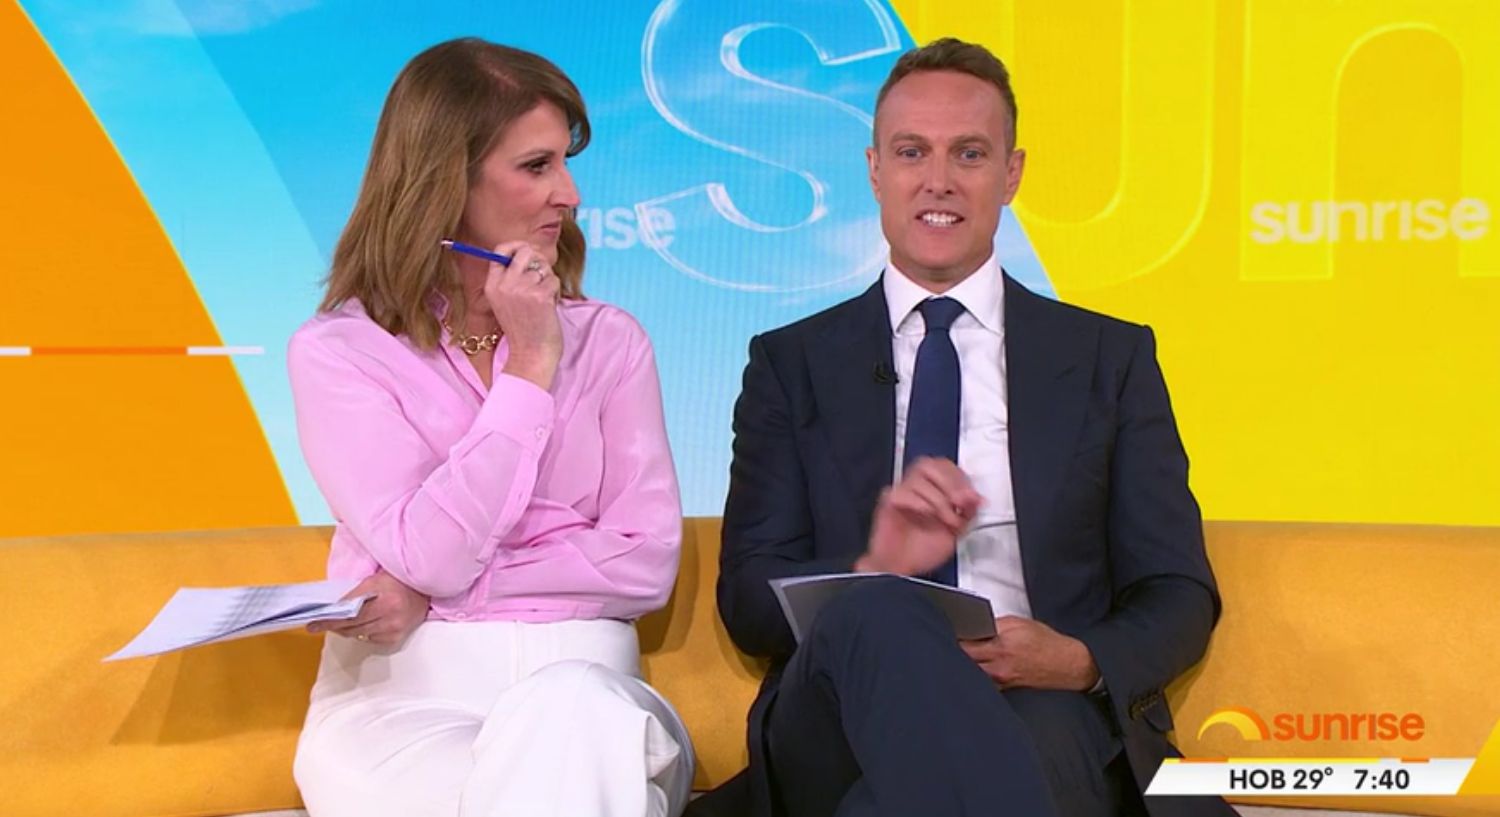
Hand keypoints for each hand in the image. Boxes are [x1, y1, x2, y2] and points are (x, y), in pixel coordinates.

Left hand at [307, 570, 428, 646]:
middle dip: (333, 626)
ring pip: (358, 634)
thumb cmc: (397, 581)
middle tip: (316, 626)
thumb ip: (355, 594)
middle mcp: (390, 614)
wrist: (425, 591)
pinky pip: (369, 639)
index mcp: (384, 596)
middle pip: (352, 626)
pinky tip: (360, 625)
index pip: (349, 612)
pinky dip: (361, 633)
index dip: (330, 619)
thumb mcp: (375, 580)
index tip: (313, 623)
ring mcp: (394, 628)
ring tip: (336, 624)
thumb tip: (333, 609)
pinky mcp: (396, 638)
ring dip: (345, 630)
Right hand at [483, 241, 562, 389]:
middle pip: (525, 251)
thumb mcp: (506, 302)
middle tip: (543, 275)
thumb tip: (529, 252)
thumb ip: (511, 279)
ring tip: (543, 300)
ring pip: (543, 268)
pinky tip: (548, 308)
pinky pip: (553, 280)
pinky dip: (555, 292)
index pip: (500, 251)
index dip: (517, 246)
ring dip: (548, 282)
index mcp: (492, 285)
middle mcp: (504, 284)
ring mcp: (521, 289)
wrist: (530, 354)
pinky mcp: (539, 295)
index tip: (528, 251)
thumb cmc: (523, 329)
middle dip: (539, 260)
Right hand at [855, 457, 980, 575]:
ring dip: (938, 499)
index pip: (945, 466)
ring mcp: (901, 492)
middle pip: (930, 465)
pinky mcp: (888, 501)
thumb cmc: (923, 551)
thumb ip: (967, 512)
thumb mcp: (956, 531)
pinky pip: (903, 492)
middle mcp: (916, 487)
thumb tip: (977, 498)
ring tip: (946, 520)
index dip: (960, 478)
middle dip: (950, 483)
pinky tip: (927, 517)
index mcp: (932, 489)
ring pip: (919, 478)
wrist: (901, 570)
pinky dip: (920, 503)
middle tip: (960, 504)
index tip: (971, 497)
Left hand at [959, 616, 1100, 690]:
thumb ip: (993, 624)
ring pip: (970, 673)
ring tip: (955, 655)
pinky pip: (981, 683)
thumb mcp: (1019, 623)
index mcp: (1001, 646)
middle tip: (945, 642)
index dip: (952, 636)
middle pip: (963, 660)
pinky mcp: (1003, 690)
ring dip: (962, 664)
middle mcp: (999, 666)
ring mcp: (1000, 681)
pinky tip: (970, 669)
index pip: (964, 643)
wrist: (1067, 665)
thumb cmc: (1046, 643)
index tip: (944, 630)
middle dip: (953, 650)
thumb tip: (972, 625)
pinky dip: (974, 675)